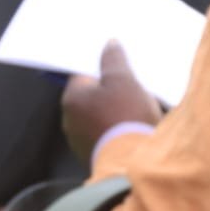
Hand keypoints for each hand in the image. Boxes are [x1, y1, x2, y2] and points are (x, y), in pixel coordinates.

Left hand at [61, 40, 162, 166]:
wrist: (133, 167)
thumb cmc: (126, 117)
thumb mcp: (123, 80)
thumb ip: (114, 59)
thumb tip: (109, 44)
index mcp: (72, 97)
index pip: (83, 74)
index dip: (101, 66)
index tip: (116, 62)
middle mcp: (70, 120)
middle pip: (92, 96)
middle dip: (110, 90)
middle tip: (132, 84)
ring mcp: (81, 141)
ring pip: (100, 117)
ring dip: (115, 112)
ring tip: (139, 107)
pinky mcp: (95, 157)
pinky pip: (107, 136)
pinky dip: (118, 130)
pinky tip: (135, 129)